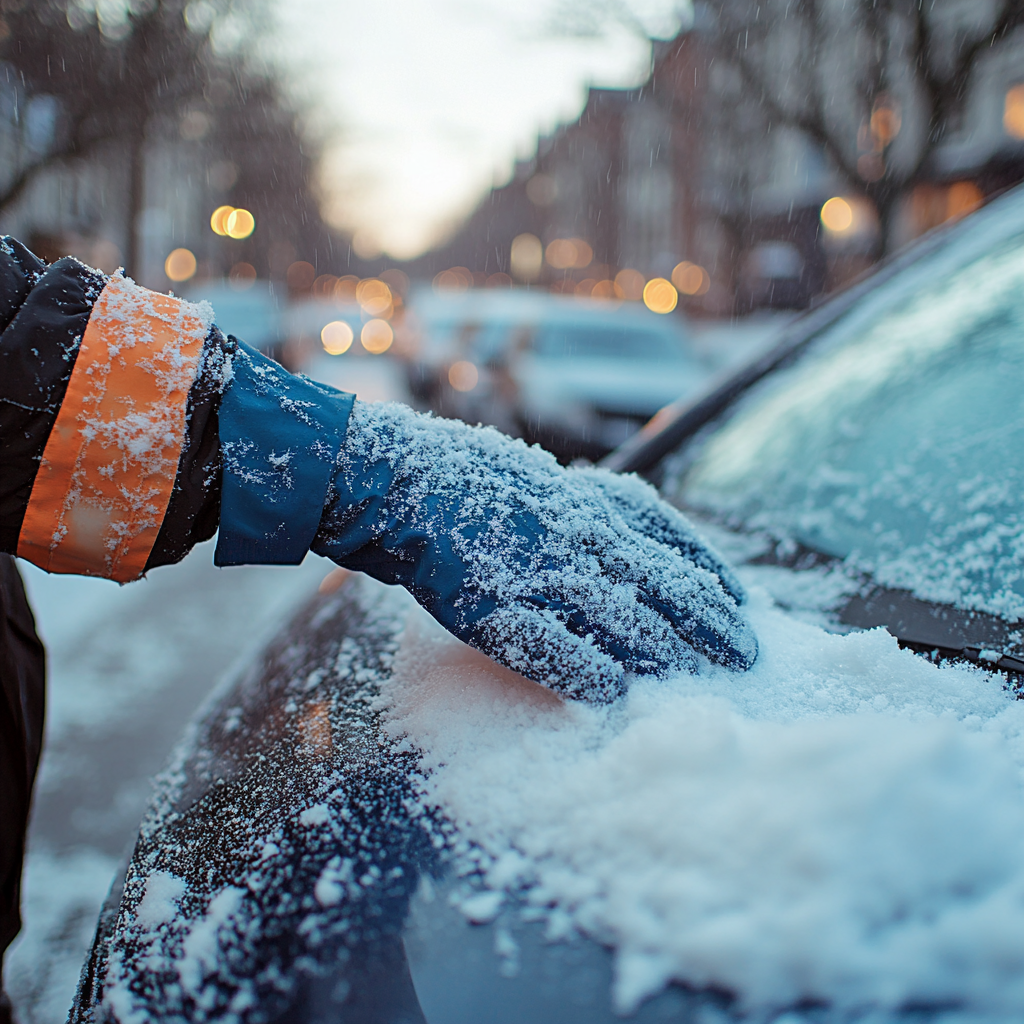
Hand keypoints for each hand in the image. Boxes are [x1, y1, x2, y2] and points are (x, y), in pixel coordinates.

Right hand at [312, 401, 756, 702]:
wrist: (415, 483)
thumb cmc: (489, 486)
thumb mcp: (562, 486)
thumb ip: (610, 516)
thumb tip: (660, 552)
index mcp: (597, 507)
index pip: (676, 545)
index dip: (717, 578)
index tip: (746, 605)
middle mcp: (581, 537)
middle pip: (664, 586)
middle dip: (711, 624)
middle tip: (746, 657)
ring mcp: (541, 572)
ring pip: (619, 616)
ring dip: (665, 650)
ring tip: (699, 678)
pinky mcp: (497, 607)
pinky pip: (546, 642)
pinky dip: (581, 666)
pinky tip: (611, 689)